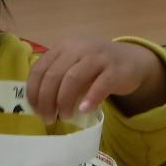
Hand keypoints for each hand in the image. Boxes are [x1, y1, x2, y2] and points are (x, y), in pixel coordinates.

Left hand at [27, 40, 165, 121]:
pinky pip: (100, 85)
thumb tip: (39, 104)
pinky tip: (84, 110)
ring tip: (64, 117)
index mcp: (63, 47)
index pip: (40, 69)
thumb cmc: (97, 67)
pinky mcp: (115, 69)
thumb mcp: (74, 65)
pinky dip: (90, 99)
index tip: (35, 109)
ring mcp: (98, 57)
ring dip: (64, 102)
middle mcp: (78, 48)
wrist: (132, 60)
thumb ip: (58, 77)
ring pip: (73, 79)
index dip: (34, 91)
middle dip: (47, 101)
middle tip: (48, 118)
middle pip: (54, 76)